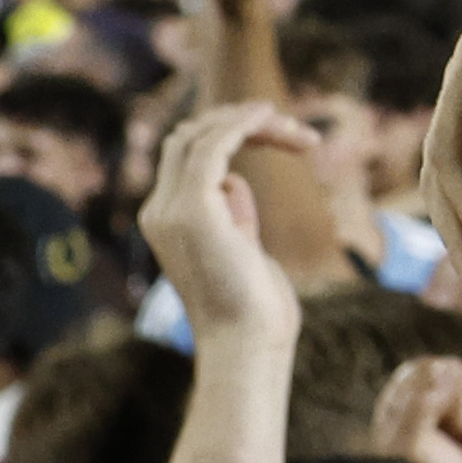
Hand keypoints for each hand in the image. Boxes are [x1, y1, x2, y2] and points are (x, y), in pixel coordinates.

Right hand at [137, 101, 312, 351]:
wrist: (245, 346)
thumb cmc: (253, 311)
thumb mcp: (243, 252)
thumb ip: (234, 215)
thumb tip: (233, 181)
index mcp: (167, 221)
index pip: (187, 158)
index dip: (230, 137)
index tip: (282, 139)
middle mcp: (160, 211)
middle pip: (189, 138)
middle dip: (241, 123)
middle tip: (297, 134)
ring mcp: (172, 209)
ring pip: (201, 134)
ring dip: (253, 123)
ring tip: (300, 132)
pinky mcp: (193, 207)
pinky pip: (214, 144)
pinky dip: (244, 124)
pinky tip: (273, 116)